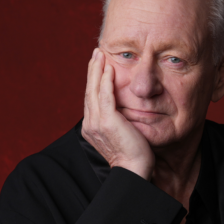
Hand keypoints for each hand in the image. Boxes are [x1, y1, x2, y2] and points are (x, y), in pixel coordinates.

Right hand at [81, 48, 154, 180]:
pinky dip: (105, 80)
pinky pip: (104, 95)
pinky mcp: (107, 121)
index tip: (97, 66)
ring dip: (97, 69)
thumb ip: (117, 121)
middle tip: (96, 53)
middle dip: (92, 70)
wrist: (134, 170)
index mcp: (91, 128)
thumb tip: (122, 111)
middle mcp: (90, 124)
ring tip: (100, 54)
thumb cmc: (133, 156)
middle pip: (89, 91)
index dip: (93, 80)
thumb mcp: (121, 135)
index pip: (91, 98)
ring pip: (94, 90)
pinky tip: (108, 68)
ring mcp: (96, 123)